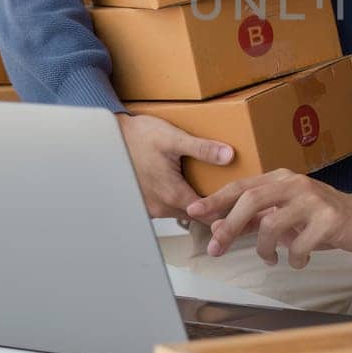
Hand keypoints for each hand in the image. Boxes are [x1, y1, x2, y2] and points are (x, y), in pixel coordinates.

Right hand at [114, 112, 232, 220]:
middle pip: (197, 216)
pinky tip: (187, 184)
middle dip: (214, 207)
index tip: (239, 203)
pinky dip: (181, 200)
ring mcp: (151, 207)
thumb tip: (229, 155)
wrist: (111, 137)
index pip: (209, 215)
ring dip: (197, 203)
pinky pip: (169, 207)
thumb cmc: (140, 136)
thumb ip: (203, 149)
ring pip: (183, 212)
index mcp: (173, 195)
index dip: (227, 210)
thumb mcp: (174, 138)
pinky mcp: (145, 203)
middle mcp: (161, 207)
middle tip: (231, 196)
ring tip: (212, 189)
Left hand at [188, 170, 351, 267]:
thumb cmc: (320, 217)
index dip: (215, 199)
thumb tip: (219, 227)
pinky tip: (299, 261)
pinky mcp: (330, 218)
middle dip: (229, 226)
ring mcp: (313, 199)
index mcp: (281, 179)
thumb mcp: (285, 214)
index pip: (241, 186)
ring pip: (272, 224)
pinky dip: (294, 259)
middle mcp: (295, 183)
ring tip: (271, 258)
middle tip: (217, 248)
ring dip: (264, 249)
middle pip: (251, 200)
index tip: (193, 213)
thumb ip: (255, 219)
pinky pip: (299, 244)